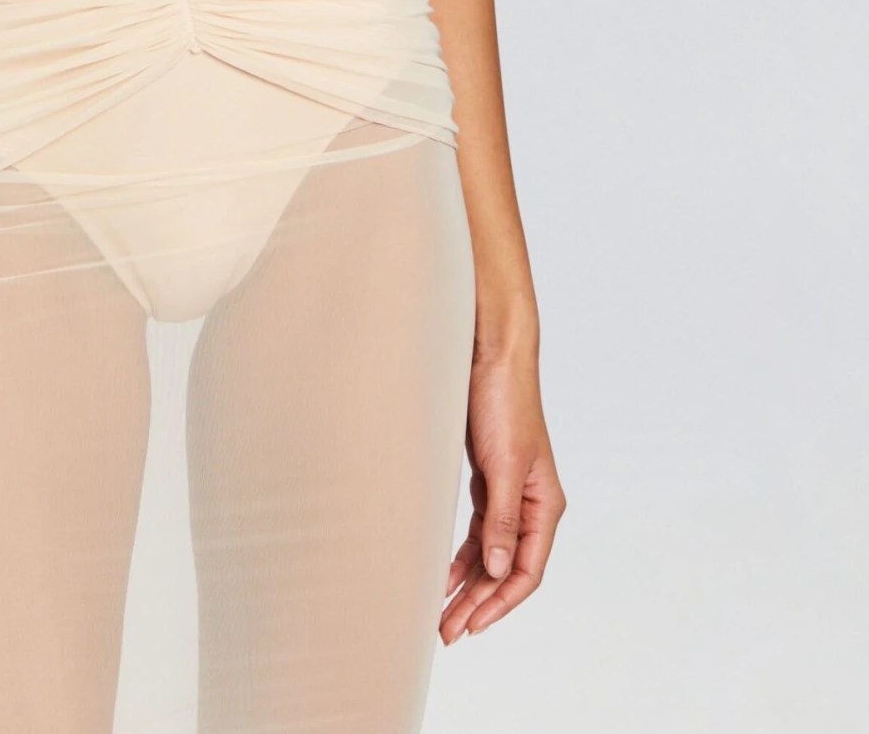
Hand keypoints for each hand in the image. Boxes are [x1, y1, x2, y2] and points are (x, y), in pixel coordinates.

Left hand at [441, 345, 564, 642]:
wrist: (490, 356)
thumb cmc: (504, 403)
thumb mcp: (503, 465)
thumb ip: (501, 519)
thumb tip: (497, 569)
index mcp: (544, 505)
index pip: (527, 570)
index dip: (500, 602)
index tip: (472, 625)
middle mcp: (529, 505)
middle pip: (505, 568)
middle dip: (478, 602)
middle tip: (448, 631)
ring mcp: (508, 493)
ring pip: (489, 554)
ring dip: (468, 584)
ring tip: (443, 614)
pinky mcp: (488, 480)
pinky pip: (477, 531)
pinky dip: (462, 555)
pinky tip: (445, 575)